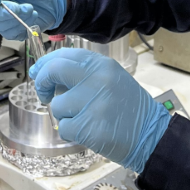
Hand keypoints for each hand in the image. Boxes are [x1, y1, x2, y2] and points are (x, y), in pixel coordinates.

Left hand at [30, 48, 171, 172]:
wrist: (151, 135)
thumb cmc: (129, 109)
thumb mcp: (112, 79)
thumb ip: (85, 74)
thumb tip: (50, 75)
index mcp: (102, 65)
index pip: (64, 55)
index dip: (46, 63)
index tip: (38, 72)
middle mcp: (96, 79)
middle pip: (54, 70)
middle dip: (43, 82)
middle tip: (45, 94)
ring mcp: (92, 102)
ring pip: (57, 105)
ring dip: (65, 115)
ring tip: (85, 119)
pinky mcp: (87, 126)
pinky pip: (63, 127)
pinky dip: (70, 132)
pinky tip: (88, 131)